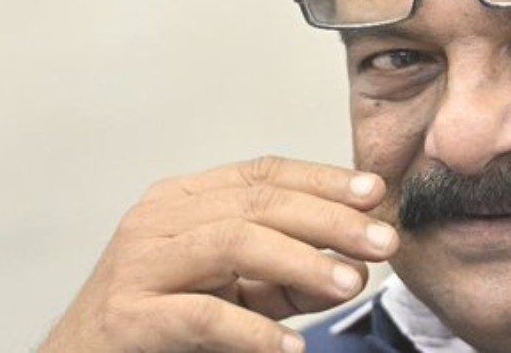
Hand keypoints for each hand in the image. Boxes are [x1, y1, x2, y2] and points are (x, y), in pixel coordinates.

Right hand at [39, 156, 398, 351]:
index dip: (323, 179)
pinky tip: (289, 348)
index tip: (376, 192)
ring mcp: (137, 264)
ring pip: (233, 244)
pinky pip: (200, 315)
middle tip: (383, 241)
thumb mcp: (234, 291)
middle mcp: (157, 220)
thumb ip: (288, 276)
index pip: (262, 174)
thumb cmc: (161, 325)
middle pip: (257, 203)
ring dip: (302, 262)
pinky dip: (252, 331)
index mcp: (183, 201)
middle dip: (329, 219)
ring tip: (351, 283)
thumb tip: (356, 265)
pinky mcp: (127, 317)